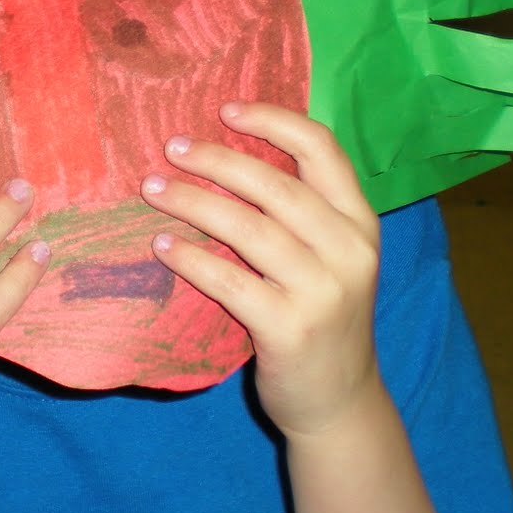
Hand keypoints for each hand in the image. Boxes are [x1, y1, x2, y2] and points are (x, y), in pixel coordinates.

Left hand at [141, 101, 382, 439]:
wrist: (339, 402)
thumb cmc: (321, 317)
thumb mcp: (331, 257)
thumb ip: (301, 212)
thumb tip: (226, 156)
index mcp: (359, 220)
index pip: (321, 148)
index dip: (272, 120)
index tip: (225, 109)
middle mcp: (349, 249)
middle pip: (274, 184)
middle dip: (216, 159)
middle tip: (171, 148)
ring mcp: (322, 290)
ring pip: (247, 227)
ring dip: (193, 202)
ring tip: (153, 189)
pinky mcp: (290, 328)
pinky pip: (229, 280)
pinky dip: (191, 258)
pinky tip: (163, 246)